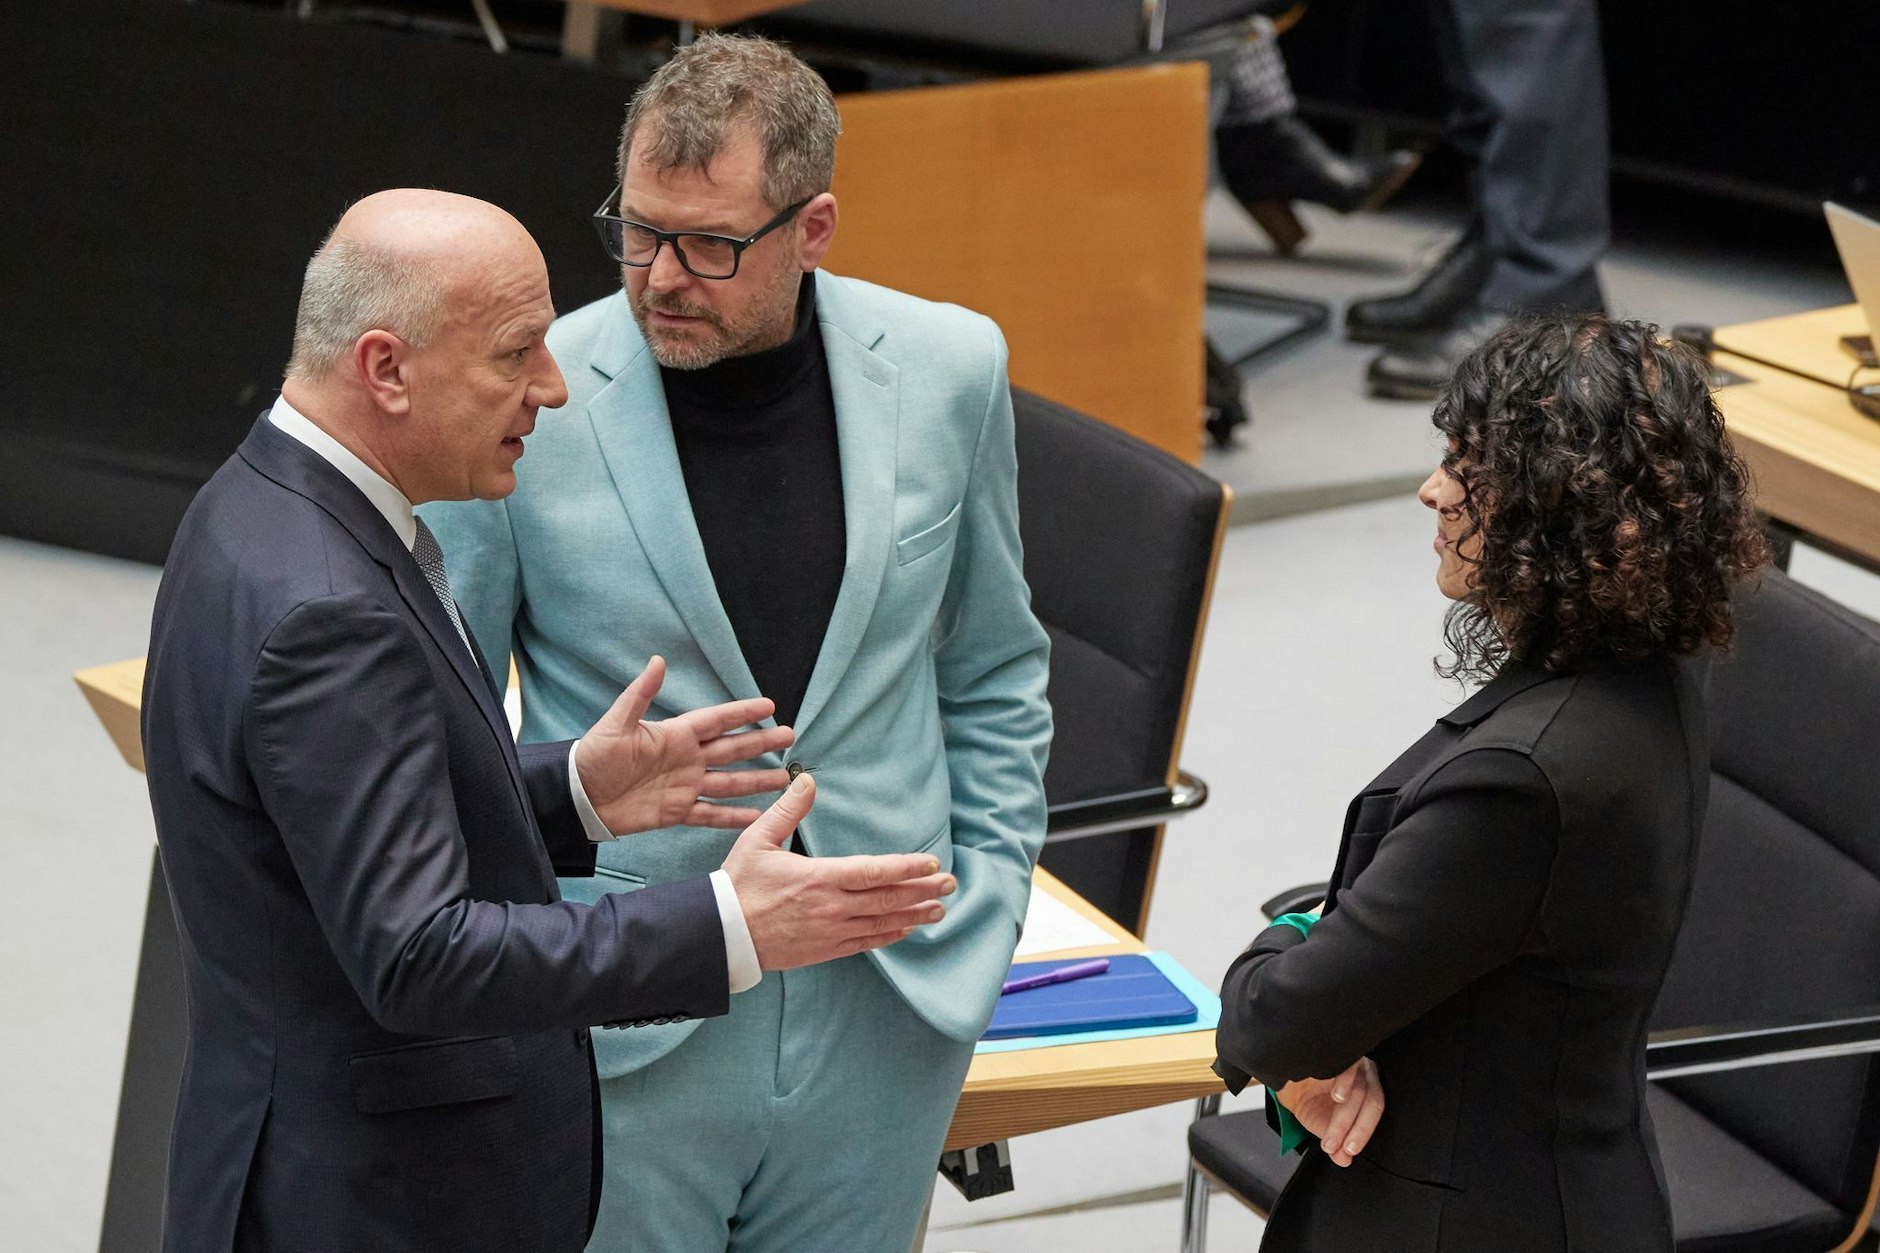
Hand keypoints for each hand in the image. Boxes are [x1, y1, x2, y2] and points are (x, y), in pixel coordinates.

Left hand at [575, 657, 795, 834]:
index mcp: (675, 735)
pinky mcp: (676, 811)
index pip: (717, 721)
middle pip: (732, 749)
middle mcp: (686, 759)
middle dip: (760, 744)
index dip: (742, 713)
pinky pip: (710, 814)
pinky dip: (733, 817)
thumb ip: (640, 695)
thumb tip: (657, 661)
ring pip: (729, 782)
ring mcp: (684, 786)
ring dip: (756, 780)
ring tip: (783, 778)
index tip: (769, 706)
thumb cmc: (593, 756)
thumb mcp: (616, 723)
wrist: (578, 797)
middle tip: (789, 736)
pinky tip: (756, 815)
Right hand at [721, 774, 957, 969]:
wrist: (721, 934)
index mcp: (819, 877)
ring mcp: (831, 931)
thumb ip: (787, 809)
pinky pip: (865, 943)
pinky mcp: (825, 949)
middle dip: (923, 890)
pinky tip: (905, 928)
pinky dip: (888, 935)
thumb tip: (806, 780)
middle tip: (951, 884)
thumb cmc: (738, 885)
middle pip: (887, 897)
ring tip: (939, 909)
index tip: (932, 863)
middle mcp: (832, 907)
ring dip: (914, 914)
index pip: (874, 871)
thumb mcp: (758, 839)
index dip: (907, 867)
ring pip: (882, 922)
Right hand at [1273, 1057, 1384, 1167]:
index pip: (1374, 1112)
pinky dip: (1345, 1083)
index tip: (1347, 1151)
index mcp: (1368, 1091)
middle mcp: (1366, 1074)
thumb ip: (1336, 1143)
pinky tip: (1337, 1096)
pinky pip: (1348, 1066)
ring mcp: (1354, 1060)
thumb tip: (1344, 1160)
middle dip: (1351, 1129)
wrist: (1285, 1078)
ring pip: (1358, 1090)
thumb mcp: (1322, 1126)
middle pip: (1370, 1101)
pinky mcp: (1339, 1051)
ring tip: (1327, 1134)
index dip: (1363, 1133)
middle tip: (1334, 1146)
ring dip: (1343, 1118)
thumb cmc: (1310, 1098)